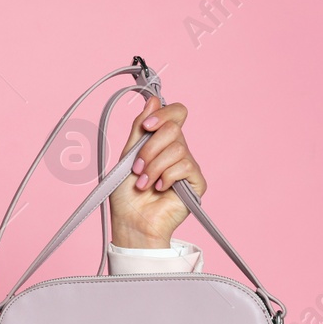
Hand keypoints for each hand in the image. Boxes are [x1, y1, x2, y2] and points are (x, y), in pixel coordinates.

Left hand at [107, 93, 207, 248]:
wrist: (131, 223)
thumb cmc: (126, 196)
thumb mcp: (127, 156)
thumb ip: (139, 129)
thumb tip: (152, 100)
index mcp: (162, 142)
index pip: (175, 113)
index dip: (163, 114)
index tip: (146, 126)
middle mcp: (177, 151)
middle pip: (174, 128)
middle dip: (151, 148)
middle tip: (138, 167)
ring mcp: (187, 167)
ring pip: (178, 148)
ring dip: (155, 166)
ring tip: (144, 183)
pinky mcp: (196, 183)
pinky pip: (185, 166)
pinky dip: (167, 177)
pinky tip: (159, 189)